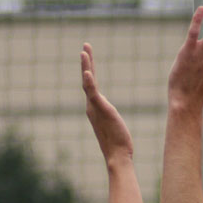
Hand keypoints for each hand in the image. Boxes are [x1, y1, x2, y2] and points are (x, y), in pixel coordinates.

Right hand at [81, 43, 133, 163]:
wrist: (117, 156)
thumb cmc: (118, 143)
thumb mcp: (113, 124)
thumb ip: (109, 115)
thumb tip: (108, 112)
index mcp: (95, 108)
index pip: (91, 84)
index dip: (90, 69)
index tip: (89, 55)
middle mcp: (91, 107)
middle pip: (87, 80)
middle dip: (86, 62)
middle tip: (85, 46)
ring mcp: (94, 108)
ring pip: (88, 83)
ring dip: (86, 67)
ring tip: (84, 52)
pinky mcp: (101, 110)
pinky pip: (93, 94)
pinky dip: (89, 82)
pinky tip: (88, 72)